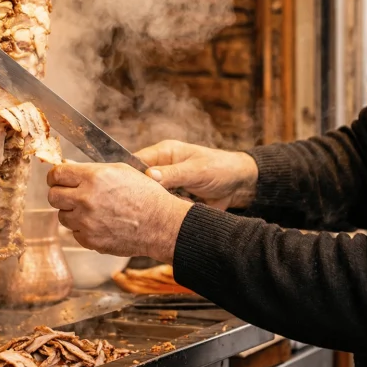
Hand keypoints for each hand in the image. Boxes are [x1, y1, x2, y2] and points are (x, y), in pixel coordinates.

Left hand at [46, 162, 192, 263]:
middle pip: (53, 196)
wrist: (160, 223)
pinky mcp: (89, 240)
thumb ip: (91, 169)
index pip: (56, 174)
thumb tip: (67, 166)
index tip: (59, 179)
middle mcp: (86, 199)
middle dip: (61, 194)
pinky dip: (83, 229)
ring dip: (73, 212)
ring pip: (62, 216)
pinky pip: (75, 233)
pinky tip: (101, 223)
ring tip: (93, 211)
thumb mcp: (120, 171)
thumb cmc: (144, 194)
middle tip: (72, 194)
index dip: (56, 176)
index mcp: (94, 177)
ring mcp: (86, 222)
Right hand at [135, 140, 258, 209]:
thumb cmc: (221, 168)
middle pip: (140, 182)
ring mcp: (167, 185)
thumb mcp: (197, 170)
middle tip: (147, 204)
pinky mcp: (173, 199)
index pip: (137, 161)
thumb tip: (149, 176)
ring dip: (157, 206)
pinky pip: (162, 208)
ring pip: (150, 198)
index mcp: (164, 153)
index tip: (127, 190)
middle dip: (143, 194)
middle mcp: (162, 168)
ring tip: (166, 208)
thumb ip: (173, 173)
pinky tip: (173, 214)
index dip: (129, 175)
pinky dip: (166, 213)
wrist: (239, 186)